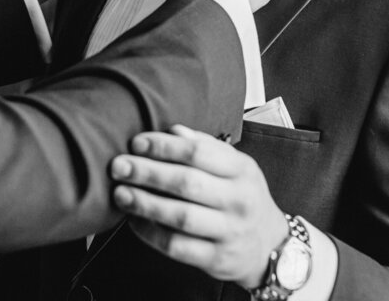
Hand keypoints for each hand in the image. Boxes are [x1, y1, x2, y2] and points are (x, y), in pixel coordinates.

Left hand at [110, 125, 287, 287]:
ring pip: (181, 217)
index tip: (136, 143)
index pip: (199, 152)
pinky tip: (134, 220)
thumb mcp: (236, 166)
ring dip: (145, 204)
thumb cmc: (242, 196)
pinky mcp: (217, 259)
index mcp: (242, 170)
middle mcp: (238, 200)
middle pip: (187, 183)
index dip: (164, 146)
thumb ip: (205, 146)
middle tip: (119, 166)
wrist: (269, 245)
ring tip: (120, 193)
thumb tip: (173, 130)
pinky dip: (151, 234)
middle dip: (148, 173)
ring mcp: (229, 232)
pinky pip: (178, 246)